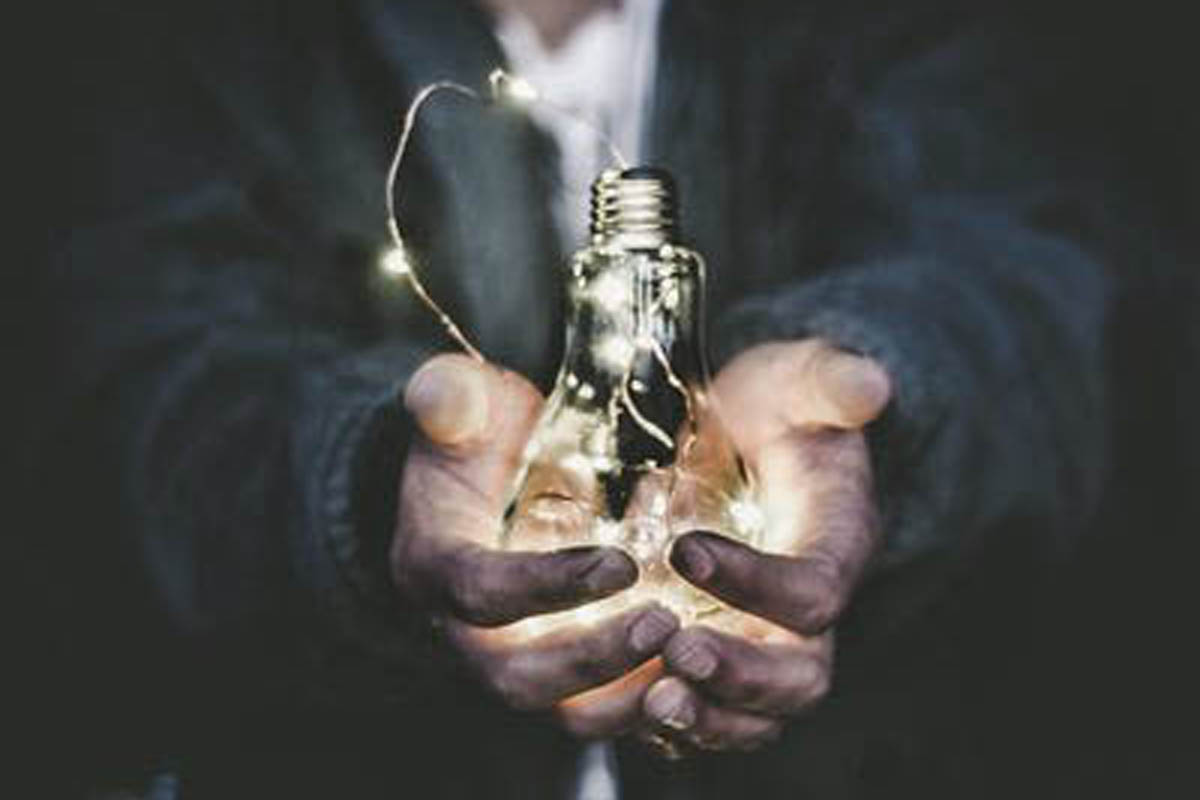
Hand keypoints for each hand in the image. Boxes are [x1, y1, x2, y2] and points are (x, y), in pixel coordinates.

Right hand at [390, 354, 679, 716]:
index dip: (547, 585)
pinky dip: (654, 701)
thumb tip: (440, 397)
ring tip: (695, 658)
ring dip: (630, 697)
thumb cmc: (478, 434)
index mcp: (434, 566)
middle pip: (520, 678)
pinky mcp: (565, 672)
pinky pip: (606, 708)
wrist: (488, 477)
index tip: (620, 564)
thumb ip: (450, 396)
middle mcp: (468, 632)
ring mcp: (518, 659)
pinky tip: (707, 674)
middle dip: (593, 660)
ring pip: (567, 713)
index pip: (480, 592)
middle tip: (665, 624)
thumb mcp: (462, 402)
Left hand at [641, 339, 890, 752]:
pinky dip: (675, 725)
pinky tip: (625, 707)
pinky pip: (711, 712)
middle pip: (799, 676)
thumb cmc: (779, 408)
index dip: (757, 582)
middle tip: (677, 654)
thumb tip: (869, 384)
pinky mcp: (725, 654)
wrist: (756, 437)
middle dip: (741, 676)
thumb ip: (831, 381)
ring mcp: (767, 640)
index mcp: (835, 545)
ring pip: (757, 714)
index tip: (685, 550)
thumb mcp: (801, 380)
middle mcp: (808, 610)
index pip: (813, 589)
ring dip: (707, 719)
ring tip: (652, 702)